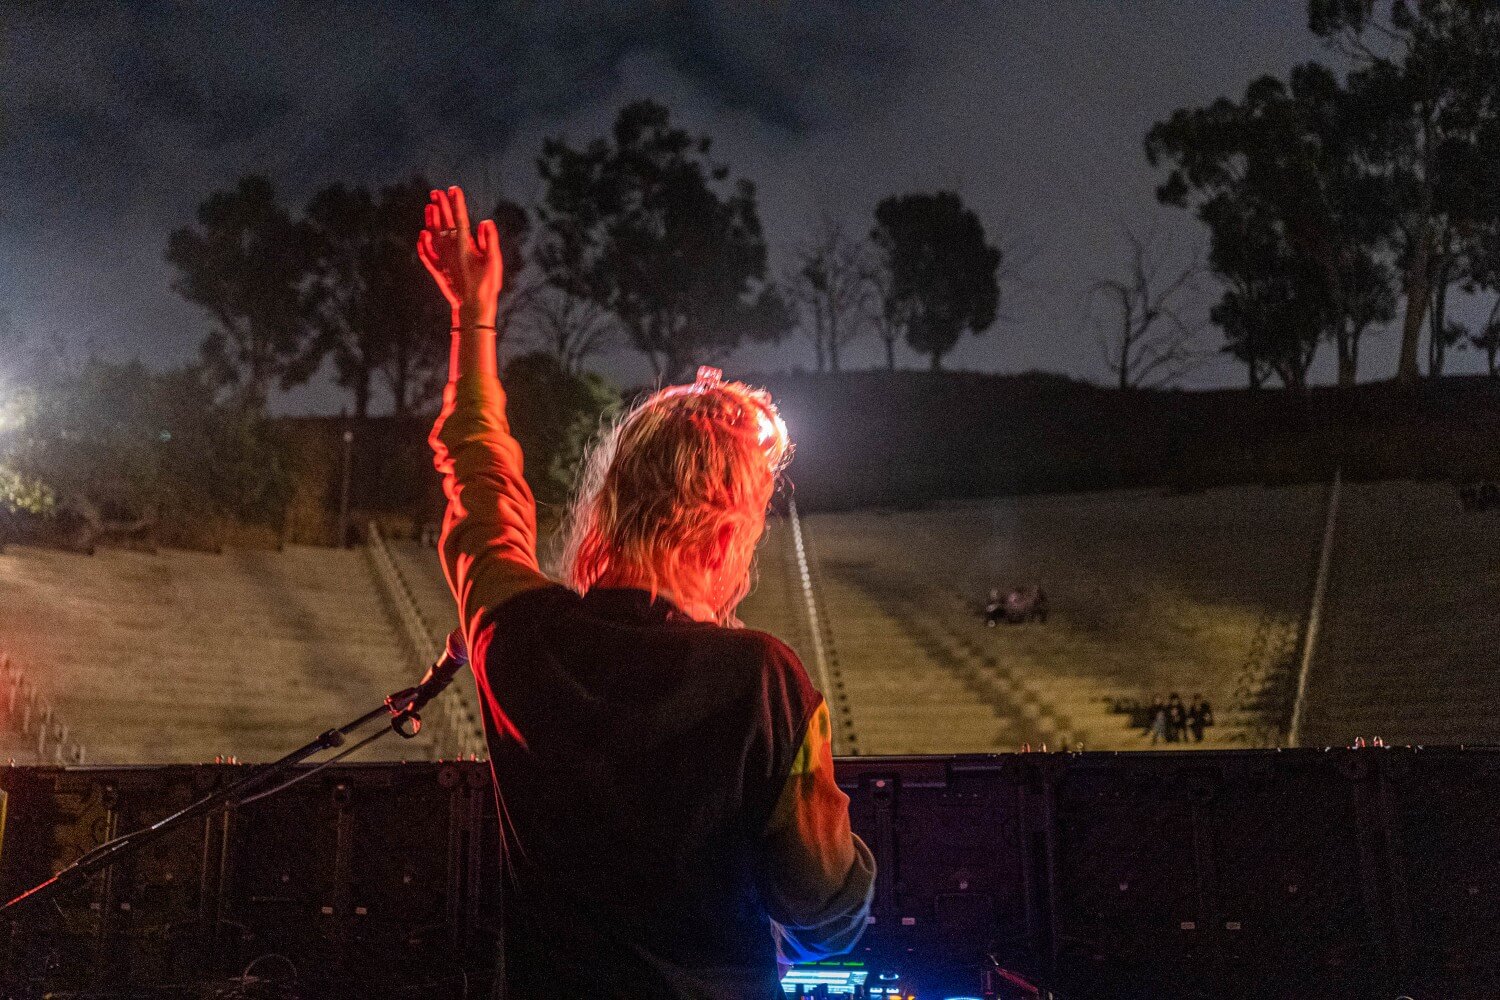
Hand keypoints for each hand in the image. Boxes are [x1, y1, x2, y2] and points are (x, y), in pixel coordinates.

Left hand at [417, 185, 502, 326]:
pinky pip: (426, 254)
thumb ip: (490, 240)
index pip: (460, 219)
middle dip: (441, 206)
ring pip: (433, 235)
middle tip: (436, 192)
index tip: (454, 189)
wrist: (474, 306)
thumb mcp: (494, 261)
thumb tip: (485, 222)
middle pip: (445, 224)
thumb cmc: (487, 284)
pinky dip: (422, 243)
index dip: (457, 203)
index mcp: (465, 246)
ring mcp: (443, 259)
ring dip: (431, 220)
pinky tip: (422, 234)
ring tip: (429, 206)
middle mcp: (451, 250)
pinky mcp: (438, 269)